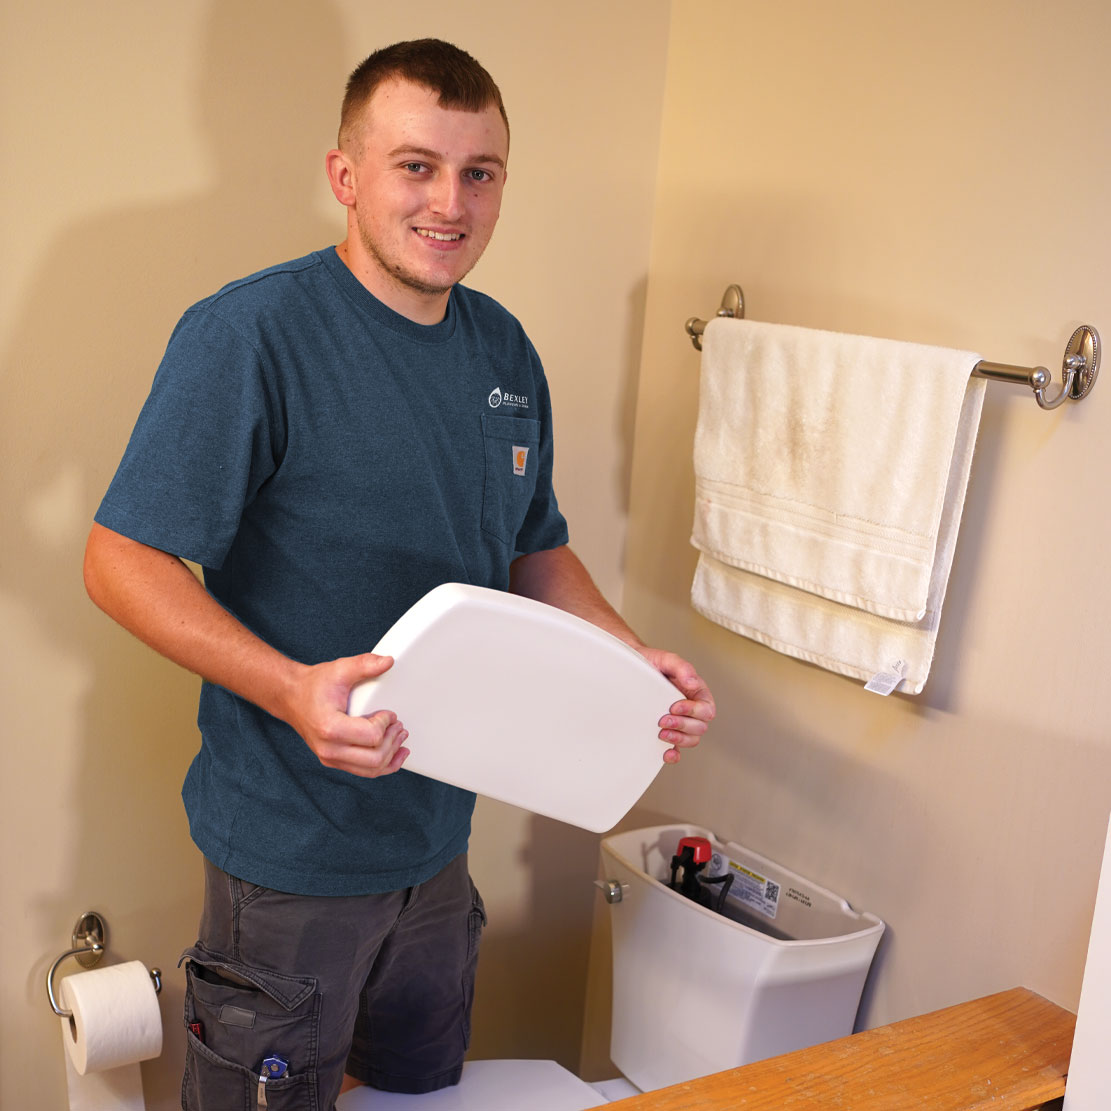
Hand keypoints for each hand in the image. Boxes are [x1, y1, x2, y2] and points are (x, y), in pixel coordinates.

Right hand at [283, 653, 409, 777]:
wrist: (291, 697)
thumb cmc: (314, 685)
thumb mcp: (339, 669)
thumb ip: (364, 664)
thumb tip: (389, 661)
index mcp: (330, 728)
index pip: (371, 736)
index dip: (386, 724)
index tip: (390, 713)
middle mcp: (329, 749)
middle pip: (374, 758)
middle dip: (393, 742)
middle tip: (400, 727)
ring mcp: (330, 758)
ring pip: (370, 770)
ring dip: (391, 756)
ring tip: (400, 740)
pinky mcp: (333, 760)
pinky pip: (363, 771)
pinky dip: (382, 765)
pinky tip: (394, 756)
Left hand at [637, 647, 714, 763]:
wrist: (630, 671)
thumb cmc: (651, 663)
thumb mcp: (666, 660)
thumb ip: (682, 667)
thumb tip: (693, 683)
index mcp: (696, 693)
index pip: (706, 708)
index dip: (693, 711)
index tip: (674, 706)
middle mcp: (692, 710)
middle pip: (700, 727)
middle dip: (682, 725)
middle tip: (663, 720)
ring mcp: (681, 723)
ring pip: (692, 739)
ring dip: (679, 739)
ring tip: (661, 733)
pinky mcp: (668, 732)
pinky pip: (678, 749)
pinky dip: (674, 755)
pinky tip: (665, 753)